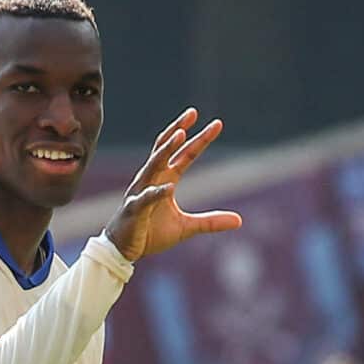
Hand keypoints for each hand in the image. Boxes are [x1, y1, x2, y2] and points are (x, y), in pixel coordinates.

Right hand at [101, 109, 242, 262]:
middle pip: (166, 148)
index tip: (217, 124)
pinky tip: (170, 187)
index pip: (185, 154)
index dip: (200, 139)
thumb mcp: (186, 227)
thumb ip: (211, 222)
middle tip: (193, 112)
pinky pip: (147, 197)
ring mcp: (141, 191)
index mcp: (166, 179)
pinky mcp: (135, 209)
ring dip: (166, 150)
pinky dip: (157, 192)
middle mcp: (152, 179)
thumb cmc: (151, 234)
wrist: (123, 250)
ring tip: (180, 135)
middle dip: (179, 130)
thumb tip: (239, 221)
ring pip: (153, 165)